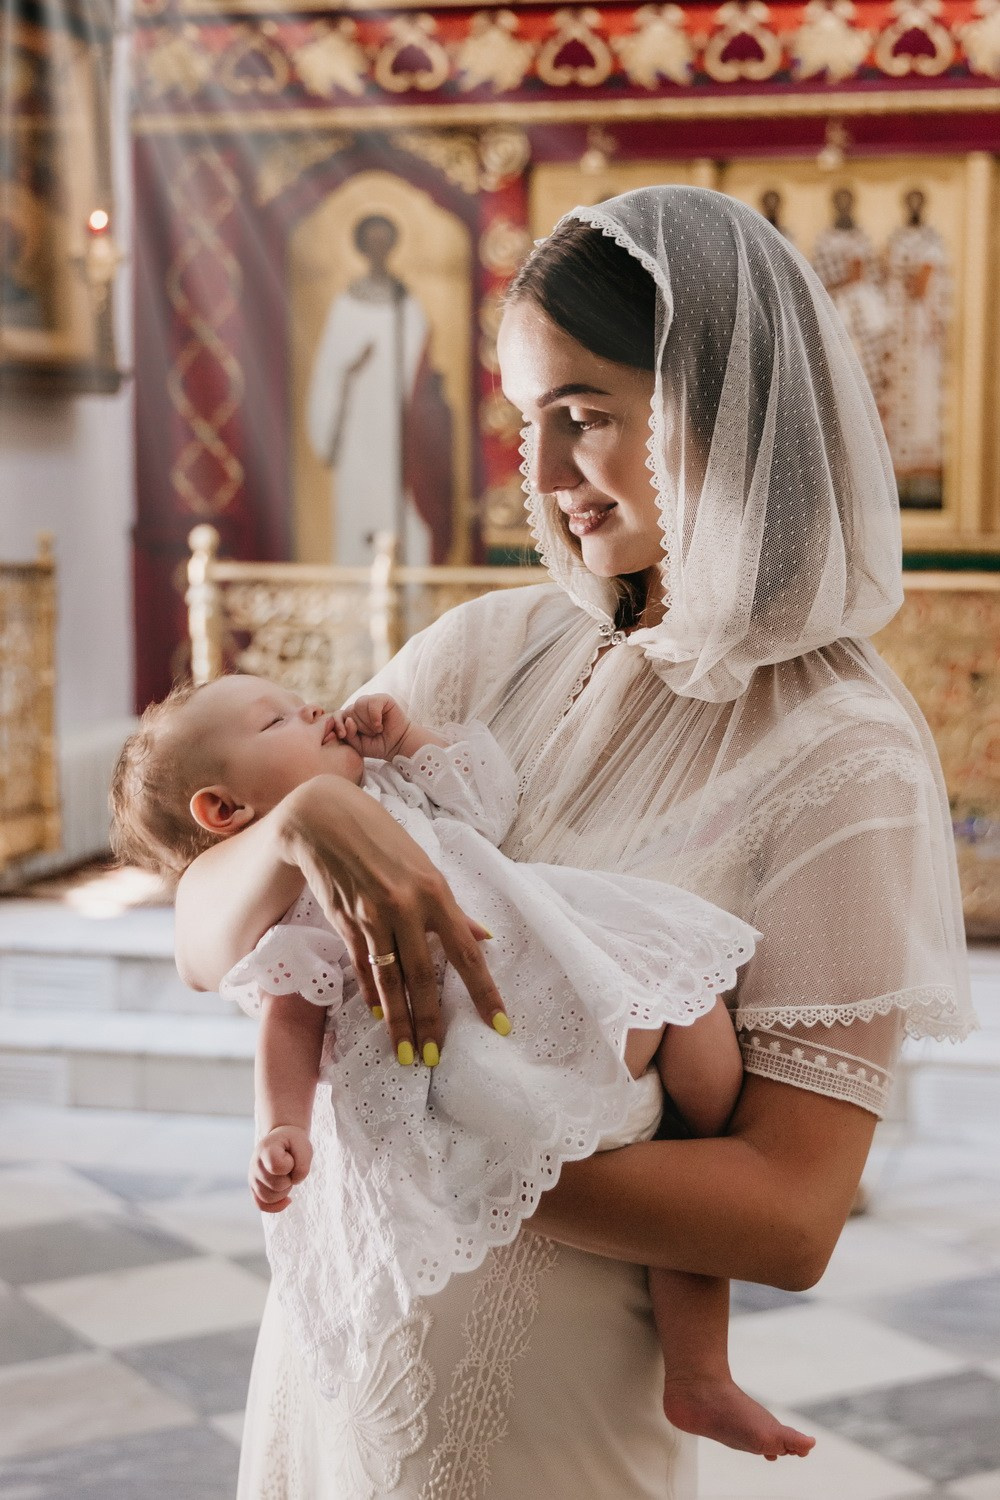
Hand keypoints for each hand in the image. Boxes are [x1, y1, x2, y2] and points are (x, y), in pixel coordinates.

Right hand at [250, 1125, 312, 1212]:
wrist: (282, 1141)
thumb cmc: (293, 1143)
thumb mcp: (304, 1146)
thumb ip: (303, 1165)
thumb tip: (294, 1183)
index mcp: (266, 1149)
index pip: (277, 1166)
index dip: (289, 1164)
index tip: (290, 1155)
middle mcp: (255, 1164)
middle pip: (276, 1185)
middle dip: (290, 1178)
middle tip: (290, 1166)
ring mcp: (253, 1178)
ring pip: (269, 1198)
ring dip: (285, 1191)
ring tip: (286, 1176)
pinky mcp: (255, 1189)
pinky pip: (262, 1206)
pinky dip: (276, 1206)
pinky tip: (288, 1200)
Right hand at [278, 775, 506, 1063]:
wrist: (326, 819)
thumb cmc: (383, 839)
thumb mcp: (426, 867)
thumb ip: (452, 908)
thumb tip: (485, 937)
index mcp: (434, 892)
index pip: (467, 952)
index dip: (484, 991)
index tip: (499, 1024)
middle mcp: (405, 907)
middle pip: (424, 976)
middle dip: (431, 1021)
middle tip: (435, 1057)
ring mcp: (372, 916)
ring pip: (390, 979)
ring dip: (399, 1020)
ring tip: (406, 1053)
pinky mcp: (344, 922)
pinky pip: (362, 966)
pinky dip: (370, 992)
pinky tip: (378, 1015)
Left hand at [329, 694, 412, 760]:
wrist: (398, 745)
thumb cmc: (378, 745)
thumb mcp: (358, 745)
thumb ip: (349, 735)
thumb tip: (348, 720)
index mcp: (350, 718)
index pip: (337, 715)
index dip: (338, 724)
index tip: (343, 735)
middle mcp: (359, 708)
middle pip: (348, 711)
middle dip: (359, 727)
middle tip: (371, 734)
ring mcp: (370, 702)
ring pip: (359, 705)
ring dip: (367, 722)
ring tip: (377, 730)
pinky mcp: (383, 699)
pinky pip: (372, 702)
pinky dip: (375, 715)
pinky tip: (380, 725)